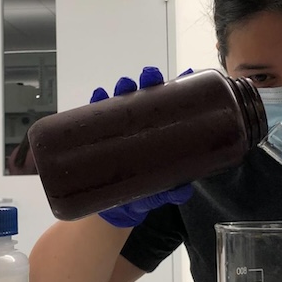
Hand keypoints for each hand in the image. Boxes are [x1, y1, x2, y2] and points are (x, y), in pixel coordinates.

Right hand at [92, 66, 194, 227]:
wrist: (118, 208)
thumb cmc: (145, 191)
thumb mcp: (161, 192)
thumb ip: (172, 191)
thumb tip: (182, 191)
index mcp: (160, 128)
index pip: (171, 102)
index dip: (178, 86)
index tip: (186, 74)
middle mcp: (140, 122)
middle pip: (146, 94)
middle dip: (149, 80)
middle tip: (150, 77)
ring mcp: (119, 126)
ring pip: (122, 100)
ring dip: (123, 87)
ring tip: (125, 84)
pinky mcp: (98, 135)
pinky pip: (95, 114)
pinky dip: (96, 102)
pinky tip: (98, 95)